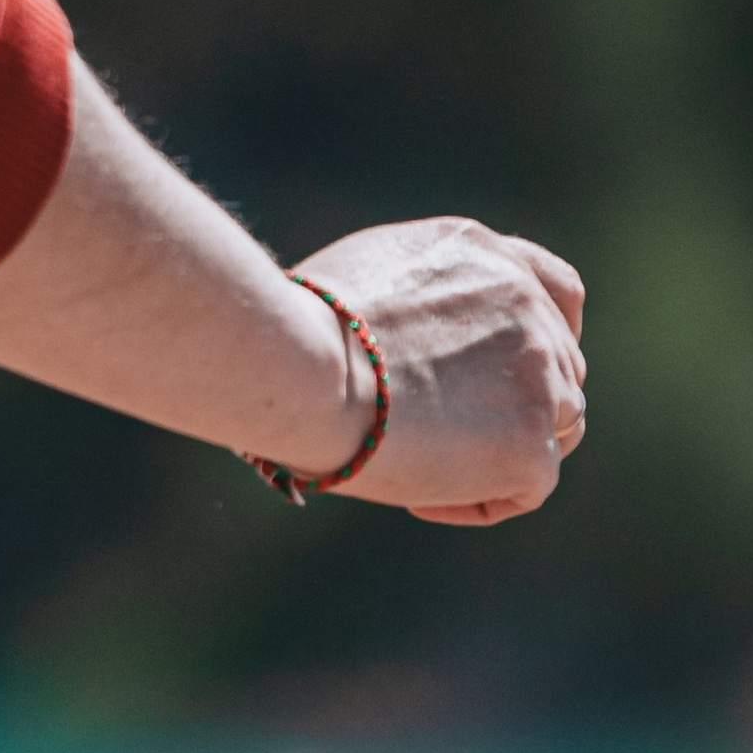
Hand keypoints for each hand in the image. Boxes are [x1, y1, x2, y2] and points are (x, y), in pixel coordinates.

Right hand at [0, 65, 586, 523]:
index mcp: (483, 252)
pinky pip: (525, 490)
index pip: (552, 289)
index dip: (532, 336)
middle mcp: (529, 302)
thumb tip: (192, 265)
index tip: (490, 374)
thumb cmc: (276, 323)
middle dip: (510, 409)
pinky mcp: (533, 441)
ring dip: (493, 458)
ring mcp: (540, 371)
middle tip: (438, 440)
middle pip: (560, 369)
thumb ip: (357, 291)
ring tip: (415, 467)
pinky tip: (414, 492)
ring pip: (552, 431)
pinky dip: (475, 501)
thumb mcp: (326, 280)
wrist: (294, 364)